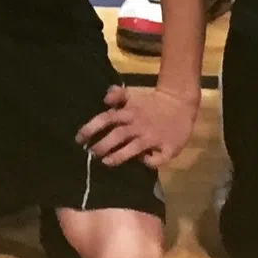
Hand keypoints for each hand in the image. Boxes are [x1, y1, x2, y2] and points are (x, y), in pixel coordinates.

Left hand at [78, 83, 199, 168]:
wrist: (180, 103)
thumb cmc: (151, 103)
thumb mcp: (132, 95)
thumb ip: (117, 95)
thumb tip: (104, 100)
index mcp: (129, 112)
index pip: (106, 119)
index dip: (91, 129)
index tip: (78, 139)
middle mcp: (139, 125)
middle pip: (117, 135)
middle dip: (102, 145)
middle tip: (90, 154)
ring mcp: (153, 137)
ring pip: (133, 148)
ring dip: (118, 155)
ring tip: (106, 162)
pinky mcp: (168, 148)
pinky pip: (157, 158)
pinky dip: (149, 162)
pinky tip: (143, 162)